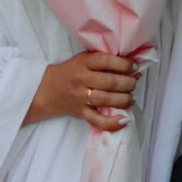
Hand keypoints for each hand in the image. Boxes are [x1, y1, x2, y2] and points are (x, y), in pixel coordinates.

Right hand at [28, 49, 142, 132]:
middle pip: (110, 82)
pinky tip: (124, 119)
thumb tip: (132, 68)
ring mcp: (80, 97)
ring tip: (131, 98)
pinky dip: (112, 122)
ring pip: (107, 99)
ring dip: (124, 99)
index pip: (107, 61)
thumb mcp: (84, 59)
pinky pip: (97, 120)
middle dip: (128, 83)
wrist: (47, 89)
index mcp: (83, 63)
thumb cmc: (71, 72)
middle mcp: (81, 79)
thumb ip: (104, 61)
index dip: (125, 64)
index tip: (134, 67)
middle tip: (134, 83)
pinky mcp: (80, 112)